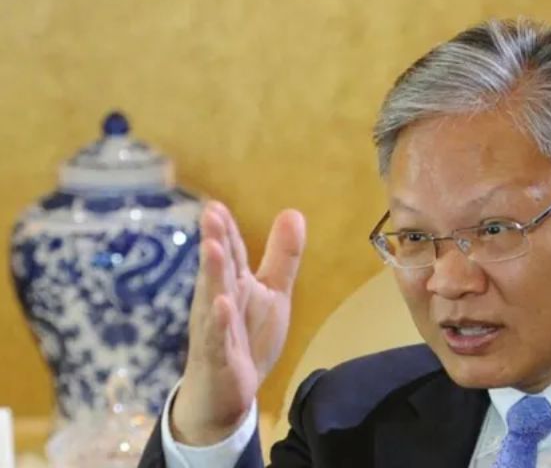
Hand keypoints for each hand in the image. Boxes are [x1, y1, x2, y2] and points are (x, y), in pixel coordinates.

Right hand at [170, 201, 305, 444]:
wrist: (223, 393)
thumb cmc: (246, 336)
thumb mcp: (272, 293)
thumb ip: (282, 256)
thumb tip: (293, 212)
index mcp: (233, 284)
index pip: (231, 252)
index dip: (225, 229)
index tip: (215, 205)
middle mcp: (219, 301)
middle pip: (219, 268)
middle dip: (215, 241)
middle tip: (209, 214)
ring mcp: (216, 329)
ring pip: (214, 297)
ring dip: (213, 274)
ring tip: (211, 248)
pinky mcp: (218, 357)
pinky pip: (218, 338)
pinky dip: (220, 322)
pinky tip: (222, 304)